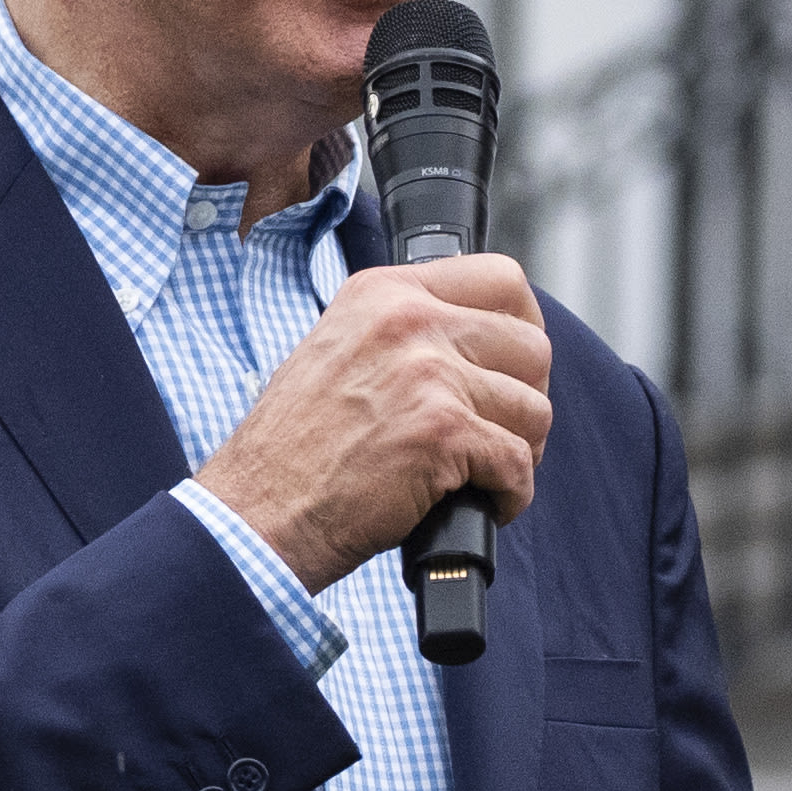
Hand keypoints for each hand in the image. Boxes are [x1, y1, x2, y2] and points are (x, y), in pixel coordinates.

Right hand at [187, 257, 551, 593]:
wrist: (258, 511)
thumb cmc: (293, 451)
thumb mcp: (336, 352)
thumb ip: (402, 333)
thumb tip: (474, 343)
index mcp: (384, 294)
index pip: (501, 279)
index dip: (524, 326)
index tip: (515, 365)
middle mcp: (408, 321)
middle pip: (531, 346)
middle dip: (527, 397)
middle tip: (500, 432)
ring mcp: (427, 374)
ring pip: (533, 409)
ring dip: (520, 451)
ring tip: (485, 475)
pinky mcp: (442, 433)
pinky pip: (516, 464)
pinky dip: (510, 496)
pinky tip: (484, 505)